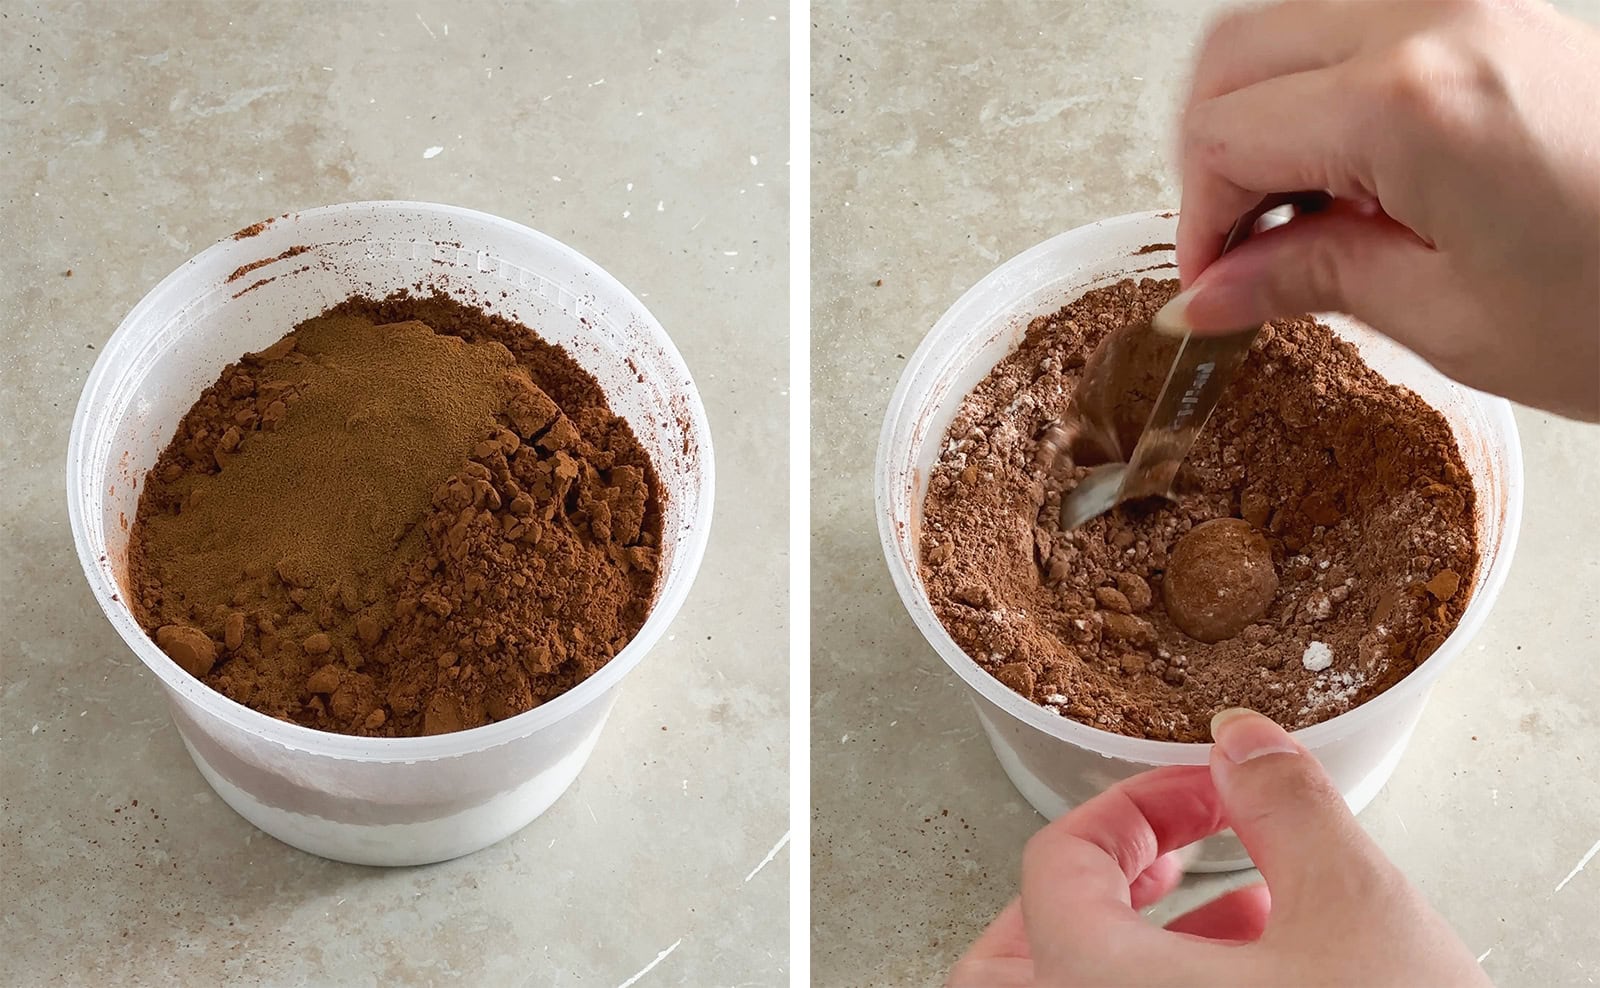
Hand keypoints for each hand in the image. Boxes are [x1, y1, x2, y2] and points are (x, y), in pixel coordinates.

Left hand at [949, 709, 1487, 986]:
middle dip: (1095, 888)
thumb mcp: (1356, 908)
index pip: (1057, 862)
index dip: (1135, 805)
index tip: (1205, 794)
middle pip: (1013, 954)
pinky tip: (1261, 978)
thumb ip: (1284, 805)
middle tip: (1166, 853)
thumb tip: (1244, 744)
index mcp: (1092, 986)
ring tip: (1237, 911)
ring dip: (1131, 949)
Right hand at [1157, 0, 1599, 420]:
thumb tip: (1206, 292)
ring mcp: (1469, 4)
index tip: (1211, 287)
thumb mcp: (1446, 317)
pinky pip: (1355, 23)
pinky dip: (1318, 88)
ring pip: (1284, 24)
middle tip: (1238, 252)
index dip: (1198, 222)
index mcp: (1410, 101)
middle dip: (1210, 158)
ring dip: (1259, 114)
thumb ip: (1305, 279)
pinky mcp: (1495, 13)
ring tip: (1295, 213)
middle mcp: (1432, 21)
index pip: (1227, 137)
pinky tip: (1348, 170)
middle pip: (1234, 56)